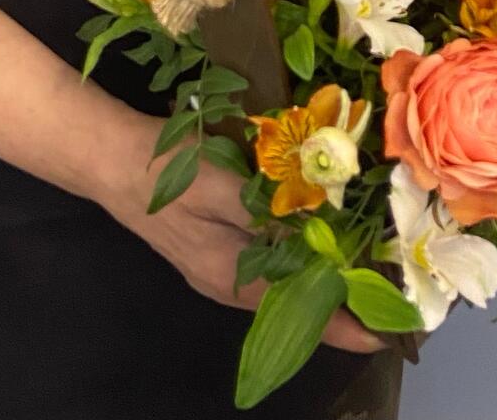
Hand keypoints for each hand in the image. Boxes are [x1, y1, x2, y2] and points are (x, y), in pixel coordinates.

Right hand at [95, 113, 385, 353]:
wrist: (112, 160)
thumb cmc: (171, 172)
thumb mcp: (225, 186)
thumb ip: (272, 214)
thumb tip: (320, 234)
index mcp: (231, 276)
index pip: (298, 312)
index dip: (341, 326)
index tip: (381, 336)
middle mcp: (226, 284)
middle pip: (291, 307)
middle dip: (337, 307)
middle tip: (383, 297)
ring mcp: (216, 269)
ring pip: (279, 289)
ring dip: (318, 285)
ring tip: (359, 275)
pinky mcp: (212, 250)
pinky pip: (264, 270)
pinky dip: (295, 265)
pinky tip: (313, 245)